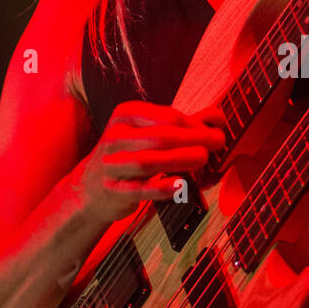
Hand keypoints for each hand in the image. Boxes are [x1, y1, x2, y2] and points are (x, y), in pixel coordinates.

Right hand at [72, 101, 226, 224]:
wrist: (90, 188)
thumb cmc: (129, 155)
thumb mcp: (148, 133)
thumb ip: (183, 124)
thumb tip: (217, 117)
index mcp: (126, 116)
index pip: (166, 116)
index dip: (195, 123)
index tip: (216, 130)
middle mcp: (115, 137)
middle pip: (160, 137)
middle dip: (193, 139)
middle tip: (218, 142)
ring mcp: (111, 165)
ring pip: (148, 162)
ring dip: (180, 160)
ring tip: (203, 158)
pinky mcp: (113, 191)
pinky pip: (139, 190)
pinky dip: (161, 187)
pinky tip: (180, 185)